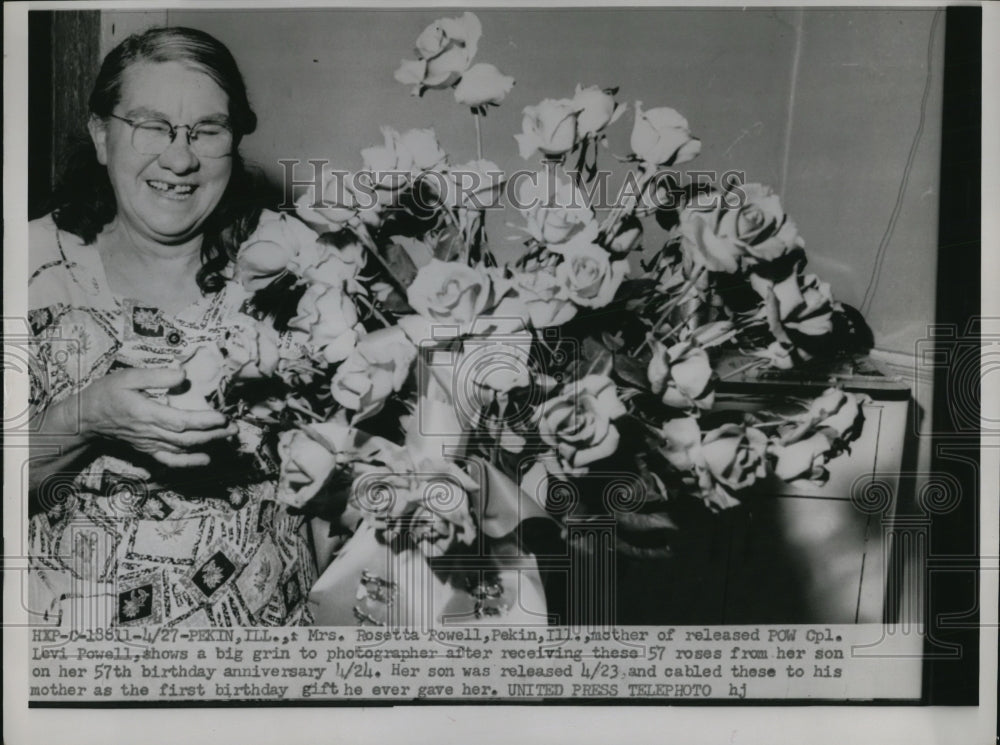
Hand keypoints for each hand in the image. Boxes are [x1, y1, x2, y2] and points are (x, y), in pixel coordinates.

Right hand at [79, 367, 236, 467]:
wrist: (86, 418)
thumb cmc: (107, 393)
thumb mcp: (128, 376)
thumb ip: (156, 376)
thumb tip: (182, 375)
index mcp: (145, 413)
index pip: (180, 421)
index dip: (203, 421)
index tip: (222, 416)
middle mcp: (149, 432)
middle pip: (187, 438)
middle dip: (213, 434)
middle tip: (235, 427)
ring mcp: (149, 444)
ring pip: (182, 448)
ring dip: (207, 444)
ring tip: (228, 437)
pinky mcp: (147, 450)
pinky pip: (170, 460)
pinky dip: (189, 462)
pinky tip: (205, 459)